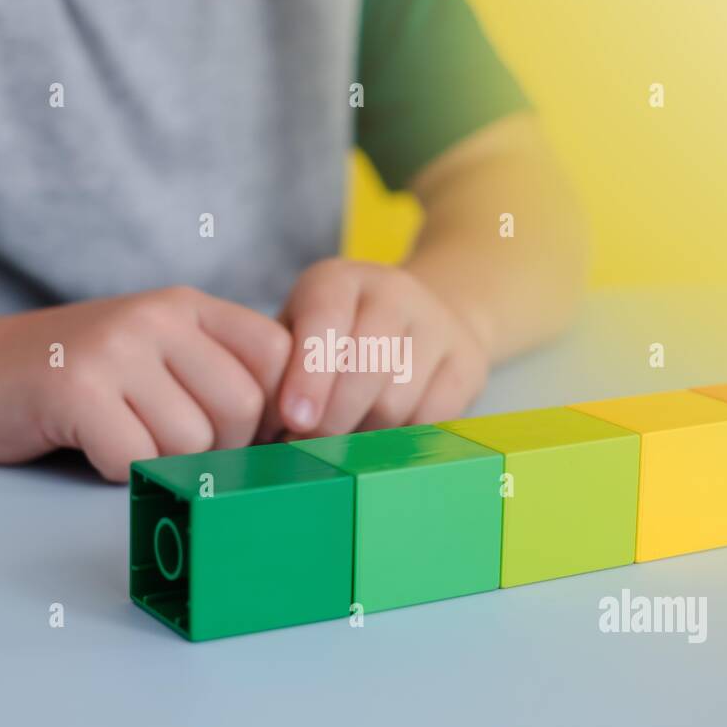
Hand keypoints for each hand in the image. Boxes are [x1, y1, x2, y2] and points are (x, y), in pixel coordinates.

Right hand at [0, 286, 291, 481]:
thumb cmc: (79, 376)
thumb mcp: (159, 353)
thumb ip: (221, 373)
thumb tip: (297, 430)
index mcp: (188, 306)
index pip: (279, 355)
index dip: (275, 409)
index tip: (246, 436)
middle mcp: (156, 316)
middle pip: (244, 408)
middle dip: (220, 448)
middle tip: (172, 446)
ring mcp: (114, 348)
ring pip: (192, 442)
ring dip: (162, 461)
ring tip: (123, 437)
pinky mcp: (74, 389)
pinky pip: (136, 459)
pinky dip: (118, 470)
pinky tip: (91, 445)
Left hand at [272, 258, 488, 438]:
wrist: (418, 319)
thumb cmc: (333, 344)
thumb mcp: (295, 339)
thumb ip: (274, 374)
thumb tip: (258, 431)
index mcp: (337, 280)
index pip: (325, 320)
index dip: (309, 375)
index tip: (295, 419)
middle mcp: (392, 290)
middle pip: (365, 366)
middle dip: (333, 418)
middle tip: (311, 446)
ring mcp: (436, 323)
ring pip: (397, 399)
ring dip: (364, 434)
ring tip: (343, 442)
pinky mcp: (467, 361)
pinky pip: (433, 417)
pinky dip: (402, 439)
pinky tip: (382, 438)